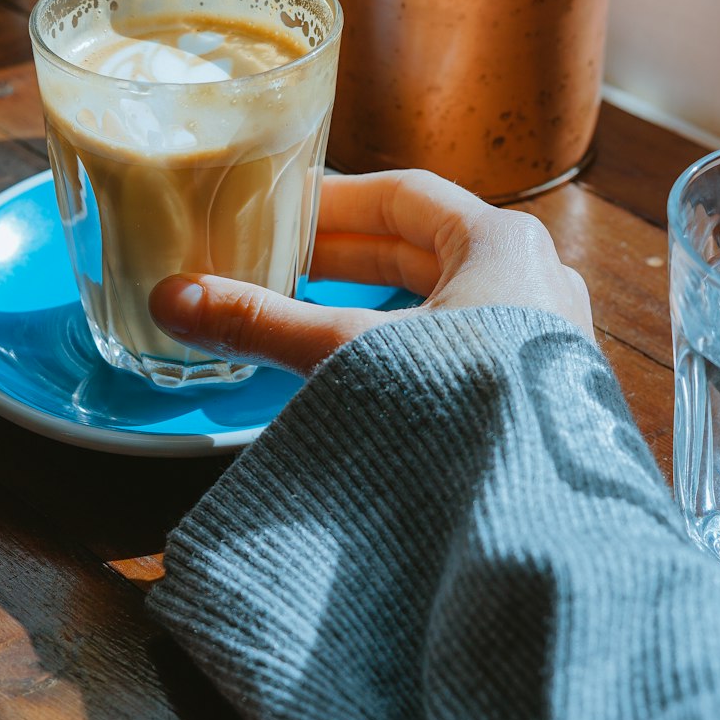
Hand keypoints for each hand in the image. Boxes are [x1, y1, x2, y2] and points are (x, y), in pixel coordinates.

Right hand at [149, 169, 593, 375]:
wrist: (542, 523)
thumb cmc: (466, 409)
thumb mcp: (353, 356)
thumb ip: (265, 324)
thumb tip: (173, 297)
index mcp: (502, 243)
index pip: (406, 196)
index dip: (336, 200)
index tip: (282, 208)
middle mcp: (536, 280)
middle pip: (424, 246)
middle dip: (347, 255)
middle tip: (278, 262)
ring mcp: (546, 341)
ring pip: (444, 300)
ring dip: (374, 303)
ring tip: (308, 315)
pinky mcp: (541, 397)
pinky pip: (463, 346)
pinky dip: (407, 347)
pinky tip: (365, 375)